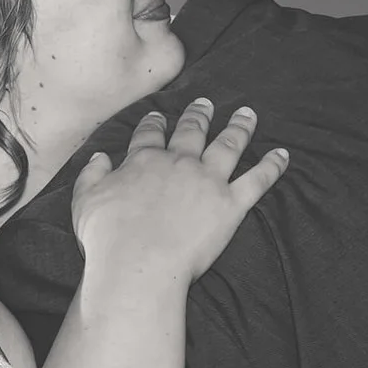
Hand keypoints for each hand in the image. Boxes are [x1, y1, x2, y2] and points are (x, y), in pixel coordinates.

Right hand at [70, 99, 291, 286]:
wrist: (137, 264)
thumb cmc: (106, 238)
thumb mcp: (84, 201)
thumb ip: (91, 175)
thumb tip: (99, 157)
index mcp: (143, 161)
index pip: (150, 135)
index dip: (154, 123)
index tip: (158, 116)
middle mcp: (179, 163)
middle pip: (192, 132)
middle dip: (199, 115)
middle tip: (205, 103)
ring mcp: (208, 181)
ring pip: (229, 145)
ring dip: (240, 127)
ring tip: (247, 114)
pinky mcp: (231, 204)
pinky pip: (258, 179)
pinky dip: (273, 166)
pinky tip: (283, 154)